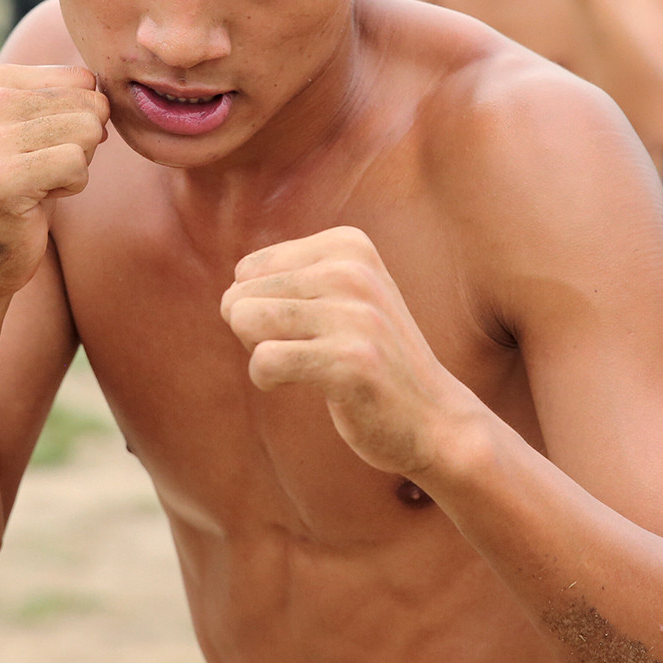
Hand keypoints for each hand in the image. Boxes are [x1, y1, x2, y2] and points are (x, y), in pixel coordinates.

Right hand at [0, 64, 108, 306]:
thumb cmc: (24, 186)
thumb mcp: (41, 127)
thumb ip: (71, 96)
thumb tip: (108, 93)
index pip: (83, 79)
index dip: (80, 118)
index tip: (42, 145)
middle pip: (90, 104)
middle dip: (81, 144)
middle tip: (42, 170)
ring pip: (88, 132)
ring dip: (77, 166)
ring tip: (39, 182)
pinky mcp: (0, 176)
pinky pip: (77, 164)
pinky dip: (72, 186)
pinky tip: (38, 199)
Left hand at [220, 226, 478, 477]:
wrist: (434, 419)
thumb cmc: (370, 358)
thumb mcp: (340, 296)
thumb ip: (282, 280)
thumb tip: (228, 299)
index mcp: (349, 244)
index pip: (248, 269)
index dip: (263, 306)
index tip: (309, 326)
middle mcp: (352, 269)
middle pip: (241, 294)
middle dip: (257, 332)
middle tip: (308, 352)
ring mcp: (354, 315)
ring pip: (245, 320)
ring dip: (260, 355)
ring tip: (304, 366)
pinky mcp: (350, 361)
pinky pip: (263, 360)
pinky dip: (267, 379)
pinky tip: (302, 387)